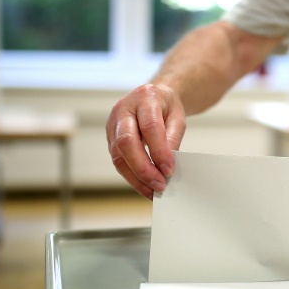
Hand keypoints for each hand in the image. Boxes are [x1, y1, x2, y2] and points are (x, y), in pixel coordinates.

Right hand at [106, 83, 185, 198]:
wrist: (152, 97)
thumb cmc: (166, 107)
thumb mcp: (177, 118)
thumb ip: (173, 139)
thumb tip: (167, 167)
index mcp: (144, 97)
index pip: (149, 127)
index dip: (159, 151)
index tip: (169, 170)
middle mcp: (123, 110)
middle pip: (126, 142)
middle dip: (143, 168)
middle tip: (160, 185)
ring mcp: (113, 124)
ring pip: (119, 156)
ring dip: (137, 177)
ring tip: (154, 191)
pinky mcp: (110, 139)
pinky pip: (119, 161)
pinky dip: (132, 177)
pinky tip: (145, 186)